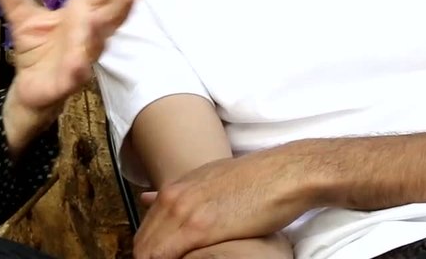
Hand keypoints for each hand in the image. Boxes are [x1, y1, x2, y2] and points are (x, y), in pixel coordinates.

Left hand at [0, 0, 138, 118]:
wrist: (27, 88)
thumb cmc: (36, 48)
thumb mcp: (20, 14)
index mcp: (81, 16)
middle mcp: (87, 37)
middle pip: (109, 19)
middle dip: (121, 5)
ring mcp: (80, 60)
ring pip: (94, 47)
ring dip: (97, 35)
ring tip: (97, 20)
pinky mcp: (66, 83)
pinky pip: (74, 77)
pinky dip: (76, 70)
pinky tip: (77, 64)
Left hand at [133, 152, 310, 258]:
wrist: (283, 173)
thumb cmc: (254, 179)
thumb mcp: (208, 179)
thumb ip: (178, 193)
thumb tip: (147, 198)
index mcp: (174, 190)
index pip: (144, 232)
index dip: (150, 252)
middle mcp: (173, 198)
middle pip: (142, 243)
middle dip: (151, 258)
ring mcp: (184, 212)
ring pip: (150, 251)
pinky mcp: (201, 228)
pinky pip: (168, 255)